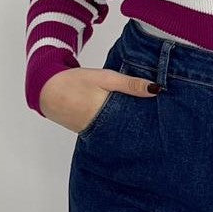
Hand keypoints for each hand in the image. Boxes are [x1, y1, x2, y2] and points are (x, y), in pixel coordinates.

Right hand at [39, 66, 159, 133]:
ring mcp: (95, 133)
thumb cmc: (76, 82)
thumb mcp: (106, 78)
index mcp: (107, 116)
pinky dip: (118, 127)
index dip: (150, 122)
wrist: (47, 90)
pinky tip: (128, 123)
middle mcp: (102, 129)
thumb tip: (157, 90)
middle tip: (162, 125)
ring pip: (119, 132)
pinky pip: (108, 131)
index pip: (136, 124)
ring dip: (131, 128)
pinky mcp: (89, 132)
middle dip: (143, 128)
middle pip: (129, 131)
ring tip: (150, 125)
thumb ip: (130, 84)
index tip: (166, 121)